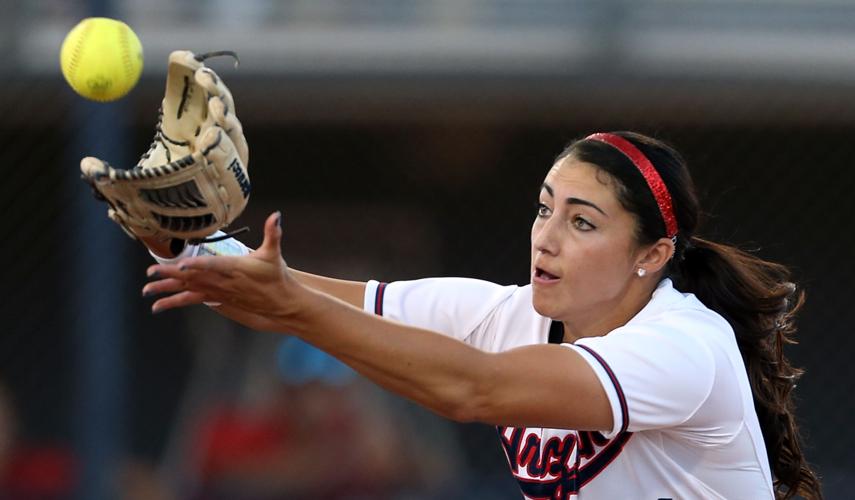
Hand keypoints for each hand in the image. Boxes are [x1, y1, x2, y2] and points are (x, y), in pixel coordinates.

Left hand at [142, 212, 304, 331]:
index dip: (197, 266)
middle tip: (150, 273)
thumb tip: (277, 215)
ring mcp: (218, 291)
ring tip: (147, 291)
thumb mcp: (274, 252)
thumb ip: (273, 232)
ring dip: (167, 289)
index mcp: (235, 268)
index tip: (182, 265)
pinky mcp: (217, 298)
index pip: (213, 266)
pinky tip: (159, 306)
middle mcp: (223, 281)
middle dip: (171, 274)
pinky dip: (176, 301)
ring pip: (189, 289)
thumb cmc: (276, 275)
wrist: (279, 301)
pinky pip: (193, 300)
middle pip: (193, 277)